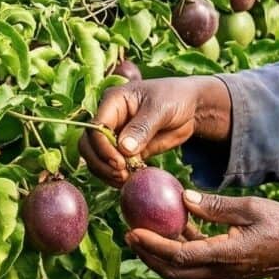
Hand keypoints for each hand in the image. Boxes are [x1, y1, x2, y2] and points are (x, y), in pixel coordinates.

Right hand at [80, 76, 231, 186]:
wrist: (190, 107)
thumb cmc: (175, 98)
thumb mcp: (160, 108)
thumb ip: (142, 127)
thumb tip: (124, 148)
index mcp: (112, 102)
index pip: (95, 127)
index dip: (103, 147)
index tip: (120, 162)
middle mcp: (109, 119)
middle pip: (88, 145)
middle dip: (101, 162)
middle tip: (121, 174)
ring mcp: (115, 136)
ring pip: (96, 158)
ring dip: (107, 172)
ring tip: (126, 179)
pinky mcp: (126, 151)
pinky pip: (113, 167)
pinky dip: (117, 176)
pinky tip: (130, 181)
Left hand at [127, 190, 278, 278]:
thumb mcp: (250, 207)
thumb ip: (215, 205)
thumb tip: (183, 198)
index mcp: (225, 255)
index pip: (179, 255)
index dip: (152, 246)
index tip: (133, 232)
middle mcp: (221, 271)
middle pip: (174, 272)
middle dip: (148, 256)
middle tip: (130, 235)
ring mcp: (225, 274)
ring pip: (183, 273)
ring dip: (161, 257)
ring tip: (144, 235)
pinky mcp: (229, 270)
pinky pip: (197, 266)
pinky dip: (180, 253)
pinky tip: (175, 231)